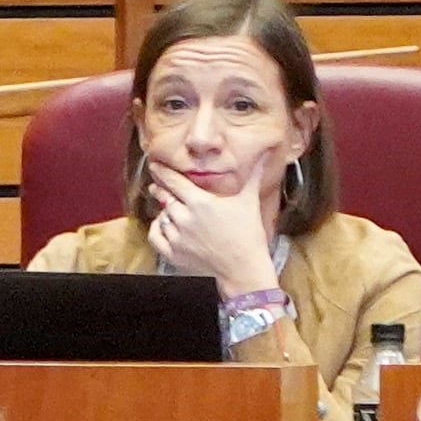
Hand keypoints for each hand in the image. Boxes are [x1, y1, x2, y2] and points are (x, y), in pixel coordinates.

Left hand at [144, 163, 282, 296]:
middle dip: (160, 190)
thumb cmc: (248, 235)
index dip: (163, 172)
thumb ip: (253, 175)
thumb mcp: (249, 201)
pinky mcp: (173, 254)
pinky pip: (155, 236)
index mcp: (200, 203)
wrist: (243, 268)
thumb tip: (265, 151)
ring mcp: (177, 237)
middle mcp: (185, 218)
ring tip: (169, 208)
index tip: (155, 166)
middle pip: (165, 198)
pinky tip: (163, 224)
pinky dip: (157, 229)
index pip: (174, 182)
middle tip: (156, 184)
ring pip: (161, 217)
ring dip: (164, 211)